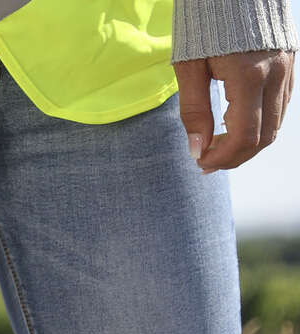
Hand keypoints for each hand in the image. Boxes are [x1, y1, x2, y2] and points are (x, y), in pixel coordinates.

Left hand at [175, 49, 294, 170]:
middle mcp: (275, 75)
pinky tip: (236, 127)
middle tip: (207, 162)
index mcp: (248, 76)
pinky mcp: (290, 66)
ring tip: (218, 149)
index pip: (245, 135)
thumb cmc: (205, 25)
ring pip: (276, 123)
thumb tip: (197, 148)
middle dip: (235, 156)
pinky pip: (281, 106)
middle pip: (264, 135)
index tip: (200, 162)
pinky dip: (261, 124)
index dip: (223, 157)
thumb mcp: (189, 67)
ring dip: (248, 143)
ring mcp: (287, 70)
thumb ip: (194, 111)